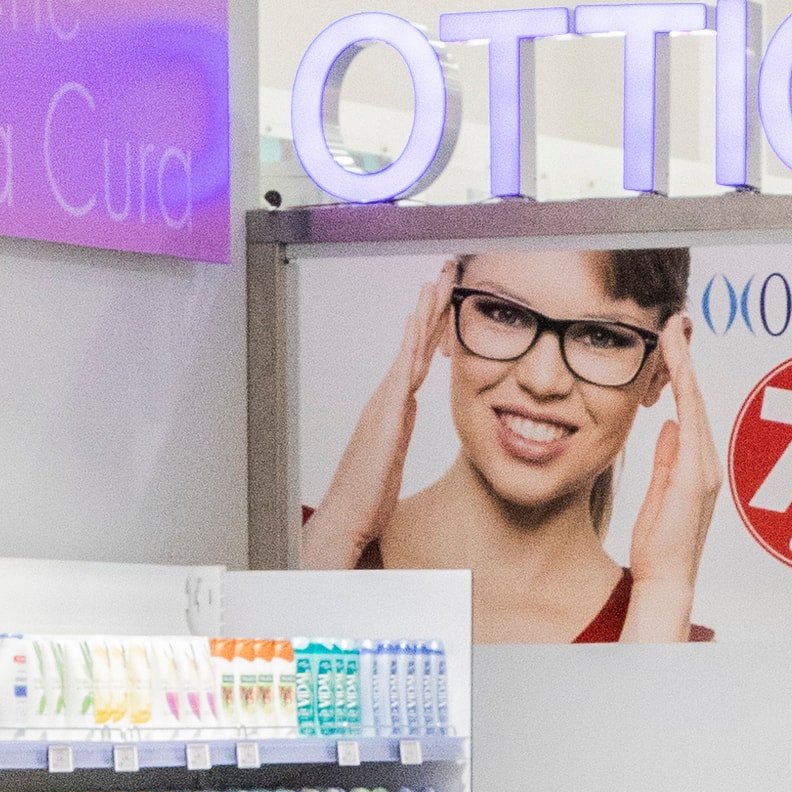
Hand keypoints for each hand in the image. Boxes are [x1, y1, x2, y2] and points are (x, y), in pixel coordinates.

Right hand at [304, 267, 459, 566]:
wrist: (347, 516)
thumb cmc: (367, 495)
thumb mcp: (391, 459)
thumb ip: (398, 434)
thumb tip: (404, 418)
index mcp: (393, 408)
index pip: (418, 359)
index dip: (431, 330)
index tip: (443, 302)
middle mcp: (388, 398)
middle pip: (414, 345)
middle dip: (431, 309)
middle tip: (444, 275)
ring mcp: (385, 402)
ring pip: (410, 349)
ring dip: (423, 314)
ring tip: (434, 282)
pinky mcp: (386, 413)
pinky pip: (402, 370)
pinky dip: (409, 342)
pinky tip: (416, 319)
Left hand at [619, 317, 715, 638]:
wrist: (666, 580)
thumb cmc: (660, 546)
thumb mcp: (658, 493)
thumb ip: (666, 459)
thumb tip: (667, 426)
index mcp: (697, 465)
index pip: (689, 408)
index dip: (681, 374)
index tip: (670, 342)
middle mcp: (707, 462)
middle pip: (696, 399)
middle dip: (685, 359)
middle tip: (675, 323)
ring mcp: (705, 468)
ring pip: (695, 405)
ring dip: (684, 367)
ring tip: (673, 334)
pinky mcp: (696, 476)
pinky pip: (691, 424)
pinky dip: (684, 393)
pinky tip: (676, 370)